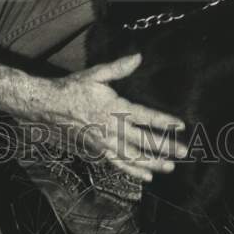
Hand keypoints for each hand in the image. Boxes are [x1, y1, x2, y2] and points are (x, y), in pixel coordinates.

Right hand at [45, 53, 187, 181]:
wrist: (49, 105)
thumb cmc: (73, 87)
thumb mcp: (96, 74)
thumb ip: (118, 68)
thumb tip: (138, 57)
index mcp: (113, 107)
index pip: (144, 116)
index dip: (163, 121)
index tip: (181, 125)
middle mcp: (110, 128)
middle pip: (142, 140)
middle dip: (164, 147)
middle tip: (184, 152)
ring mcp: (104, 142)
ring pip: (132, 156)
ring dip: (152, 162)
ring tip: (169, 167)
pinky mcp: (97, 150)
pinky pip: (118, 163)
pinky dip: (133, 171)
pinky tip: (146, 176)